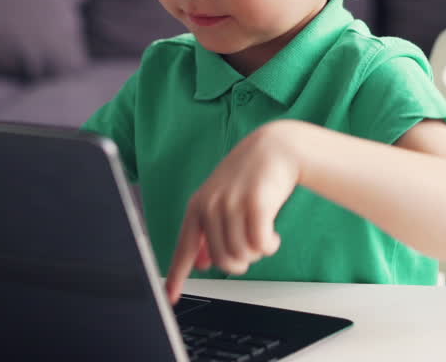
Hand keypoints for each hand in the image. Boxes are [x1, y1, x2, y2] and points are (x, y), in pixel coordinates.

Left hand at [165, 120, 303, 303]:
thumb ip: (208, 230)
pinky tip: (273, 235)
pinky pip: (261, 246)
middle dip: (240, 261)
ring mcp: (232, 204)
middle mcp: (211, 206)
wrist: (275, 148)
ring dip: (257, 252)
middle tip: (250, 245)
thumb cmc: (249, 176)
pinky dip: (269, 246)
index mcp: (197, 206)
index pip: (184, 247)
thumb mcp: (220, 200)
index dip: (177, 275)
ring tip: (261, 234)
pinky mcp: (256, 203)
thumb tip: (201, 264)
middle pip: (222, 260)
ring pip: (242, 255)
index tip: (170, 297)